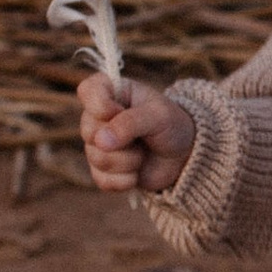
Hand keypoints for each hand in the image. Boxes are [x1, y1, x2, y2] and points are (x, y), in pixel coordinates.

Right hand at [78, 74, 196, 196]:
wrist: (183, 155)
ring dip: (129, 161)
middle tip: (144, 136)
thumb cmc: (172, 125)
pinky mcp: (102, 171)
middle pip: (90, 131)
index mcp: (110, 92)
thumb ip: (130, 123)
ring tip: (143, 153)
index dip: (101, 105)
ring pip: (98, 158)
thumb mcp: (158, 116)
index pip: (88, 90)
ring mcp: (97, 145)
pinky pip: (103, 180)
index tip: (119, 111)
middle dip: (124, 140)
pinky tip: (137, 172)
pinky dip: (126, 180)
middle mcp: (97, 118)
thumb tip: (100, 141)